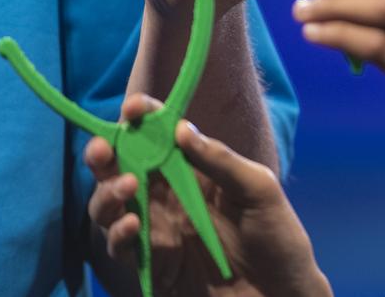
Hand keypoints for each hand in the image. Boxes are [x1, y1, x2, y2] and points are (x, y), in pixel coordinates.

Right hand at [86, 95, 330, 296]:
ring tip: (126, 186)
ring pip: (112, 208)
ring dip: (108, 194)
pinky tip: (132, 223)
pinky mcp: (153, 267)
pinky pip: (124, 248)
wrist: (282, 296)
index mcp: (196, 172)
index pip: (160, 138)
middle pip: (123, 170)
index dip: (142, 120)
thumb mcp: (258, 189)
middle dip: (106, 155)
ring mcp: (158, 232)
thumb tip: (181, 128)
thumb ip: (220, 161)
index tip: (133, 107)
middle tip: (102, 149)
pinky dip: (120, 234)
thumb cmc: (278, 238)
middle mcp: (170, 199)